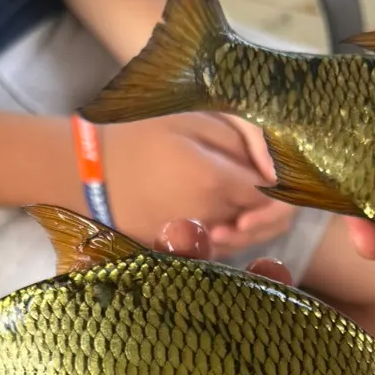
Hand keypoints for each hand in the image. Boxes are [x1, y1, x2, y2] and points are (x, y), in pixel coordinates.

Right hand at [103, 113, 293, 255]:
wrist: (91, 173)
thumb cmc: (142, 138)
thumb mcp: (194, 122)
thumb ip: (241, 142)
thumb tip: (275, 168)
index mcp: (215, 180)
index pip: (274, 195)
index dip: (284, 188)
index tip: (276, 174)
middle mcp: (210, 217)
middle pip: (265, 224)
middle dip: (274, 210)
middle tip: (264, 191)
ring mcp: (194, 240)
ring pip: (246, 243)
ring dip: (254, 227)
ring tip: (240, 204)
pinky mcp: (180, 252)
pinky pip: (220, 253)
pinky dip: (230, 239)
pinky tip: (222, 221)